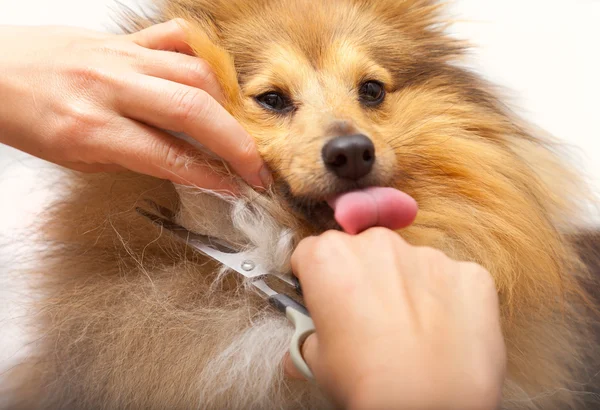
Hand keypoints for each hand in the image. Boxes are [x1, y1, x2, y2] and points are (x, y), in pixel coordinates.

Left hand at [0, 21, 270, 192]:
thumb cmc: (25, 118)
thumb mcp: (76, 158)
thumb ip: (135, 157)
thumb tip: (186, 164)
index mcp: (90, 128)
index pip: (170, 155)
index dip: (211, 175)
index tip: (236, 188)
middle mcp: (110, 86)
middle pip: (194, 110)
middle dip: (236, 143)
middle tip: (256, 166)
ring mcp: (121, 56)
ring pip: (195, 73)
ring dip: (227, 107)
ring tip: (237, 130)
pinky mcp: (125, 39)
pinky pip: (177, 38)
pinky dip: (204, 59)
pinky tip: (214, 80)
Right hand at [286, 228, 505, 409]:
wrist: (429, 406)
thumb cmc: (365, 384)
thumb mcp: (317, 363)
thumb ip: (309, 337)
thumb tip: (307, 342)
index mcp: (331, 258)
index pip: (312, 253)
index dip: (316, 278)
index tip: (325, 299)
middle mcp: (378, 244)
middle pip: (363, 251)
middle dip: (363, 278)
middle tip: (368, 320)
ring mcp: (429, 255)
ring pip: (409, 264)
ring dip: (406, 286)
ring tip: (410, 331)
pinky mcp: (470, 273)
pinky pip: (452, 280)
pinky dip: (447, 299)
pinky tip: (443, 333)